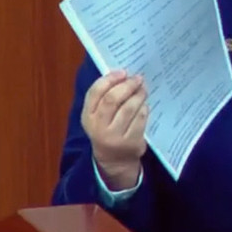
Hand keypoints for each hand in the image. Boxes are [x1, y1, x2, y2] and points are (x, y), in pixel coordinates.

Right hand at [81, 70, 148, 190]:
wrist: (114, 160)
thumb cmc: (106, 129)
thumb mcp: (98, 116)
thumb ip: (105, 96)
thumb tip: (124, 74)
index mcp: (87, 116)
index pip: (95, 92)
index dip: (110, 79)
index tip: (123, 72)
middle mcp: (98, 127)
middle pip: (113, 99)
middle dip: (127, 85)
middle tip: (138, 79)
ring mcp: (115, 136)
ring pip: (129, 108)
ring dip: (139, 95)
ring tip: (143, 89)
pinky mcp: (131, 142)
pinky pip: (140, 119)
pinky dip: (144, 108)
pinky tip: (144, 105)